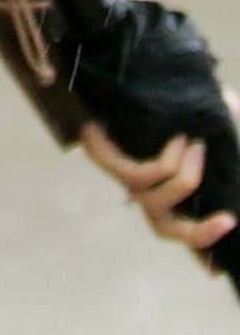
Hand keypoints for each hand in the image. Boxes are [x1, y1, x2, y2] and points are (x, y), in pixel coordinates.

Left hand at [80, 94, 239, 263]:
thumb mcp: (206, 131)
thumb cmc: (170, 111)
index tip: (222, 251)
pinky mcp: (106, 159)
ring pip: (156, 201)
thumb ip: (223, 147)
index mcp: (169, 195)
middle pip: (170, 230)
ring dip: (184, 176)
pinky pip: (140, 175)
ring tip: (194, 146)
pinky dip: (165, 162)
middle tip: (230, 219)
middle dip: (202, 233)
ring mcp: (126, 179)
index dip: (203, 245)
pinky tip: (177, 140)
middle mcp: (147, 193)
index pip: (185, 231)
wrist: (122, 83)